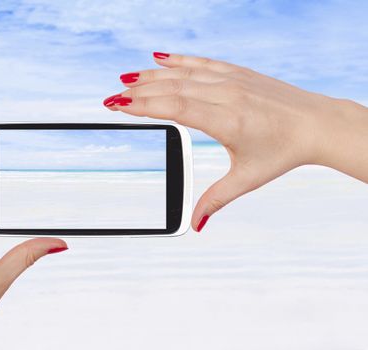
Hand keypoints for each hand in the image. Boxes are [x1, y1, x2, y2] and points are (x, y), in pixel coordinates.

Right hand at [104, 52, 367, 231]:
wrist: (316, 124)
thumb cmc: (283, 152)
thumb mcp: (247, 179)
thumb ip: (216, 200)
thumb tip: (195, 225)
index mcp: (227, 122)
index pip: (176, 109)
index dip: (144, 106)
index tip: (119, 105)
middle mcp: (228, 96)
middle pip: (174, 89)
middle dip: (139, 92)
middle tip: (112, 97)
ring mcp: (233, 80)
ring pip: (184, 73)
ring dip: (152, 75)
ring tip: (126, 78)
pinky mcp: (238, 72)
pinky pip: (202, 62)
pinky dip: (178, 60)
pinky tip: (159, 58)